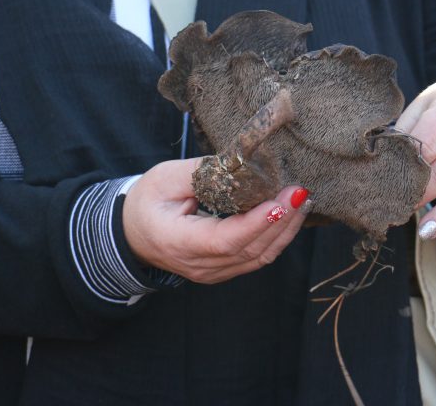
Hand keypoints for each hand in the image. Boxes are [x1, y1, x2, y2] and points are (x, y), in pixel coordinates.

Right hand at [122, 157, 308, 283]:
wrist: (131, 233)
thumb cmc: (146, 202)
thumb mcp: (164, 178)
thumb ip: (201, 172)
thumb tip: (239, 162)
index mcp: (178, 243)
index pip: (225, 240)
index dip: (256, 224)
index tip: (281, 202)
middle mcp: (199, 265)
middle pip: (250, 250)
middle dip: (281, 221)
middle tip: (300, 192)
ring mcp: (213, 272)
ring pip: (258, 257)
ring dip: (285, 230)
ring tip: (303, 201)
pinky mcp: (224, 269)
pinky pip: (256, 257)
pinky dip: (277, 237)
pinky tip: (290, 216)